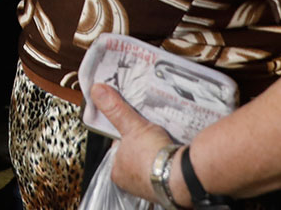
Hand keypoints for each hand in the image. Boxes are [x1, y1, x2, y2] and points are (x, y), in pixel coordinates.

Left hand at [91, 84, 185, 203]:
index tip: (134, 126)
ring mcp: (149, 187)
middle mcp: (130, 183)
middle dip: (141, 145)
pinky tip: (172, 152)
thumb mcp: (131, 126)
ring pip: (149, 164)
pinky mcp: (166, 188)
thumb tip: (98, 92)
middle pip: (133, 156)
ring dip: (156, 154)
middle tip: (150, 134)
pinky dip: (168, 162)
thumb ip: (115, 110)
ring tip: (162, 141)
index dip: (125, 135)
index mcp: (116, 171)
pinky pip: (165, 170)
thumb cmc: (153, 156)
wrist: (182, 174)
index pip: (116, 148)